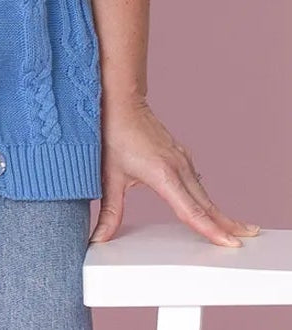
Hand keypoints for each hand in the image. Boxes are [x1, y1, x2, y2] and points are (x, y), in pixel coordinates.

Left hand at [89, 97, 260, 246]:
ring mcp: (181, 159)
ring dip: (219, 211)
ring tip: (236, 228)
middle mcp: (178, 167)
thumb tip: (99, 237)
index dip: (211, 230)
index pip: (190, 211)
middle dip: (227, 224)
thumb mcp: (109, 177)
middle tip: (246, 239)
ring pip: (204, 192)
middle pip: (206, 204)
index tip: (230, 243)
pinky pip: (197, 181)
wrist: (121, 102)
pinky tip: (210, 206)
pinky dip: (207, 198)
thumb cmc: (114, 134)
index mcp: (163, 175)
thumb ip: (109, 211)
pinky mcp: (180, 155)